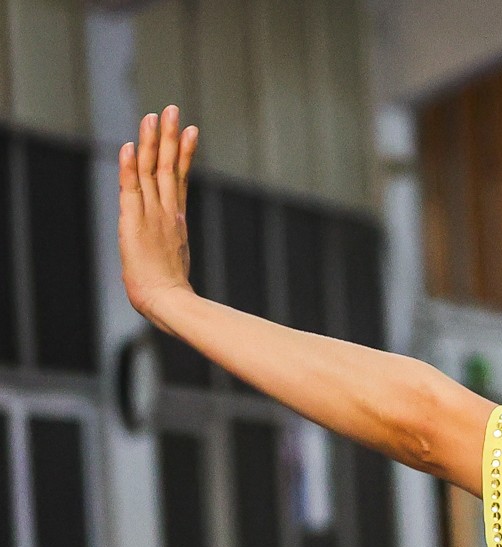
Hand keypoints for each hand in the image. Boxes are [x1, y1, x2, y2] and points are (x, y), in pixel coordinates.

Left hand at [118, 105, 198, 331]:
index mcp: (176, 220)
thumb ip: (174, 253)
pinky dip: (131, 167)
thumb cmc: (171, 293)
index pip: (180, 178)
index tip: (190, 130)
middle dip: (170, 136)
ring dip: (152, 142)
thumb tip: (181, 253)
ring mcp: (152, 214)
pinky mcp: (134, 221)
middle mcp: (167, 211)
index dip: (184, 153)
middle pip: (170, 167)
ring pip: (153, 171)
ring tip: (154, 116)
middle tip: (172, 109)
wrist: (168, 302)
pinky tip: (132, 146)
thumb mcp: (173, 264)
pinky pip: (132, 188)